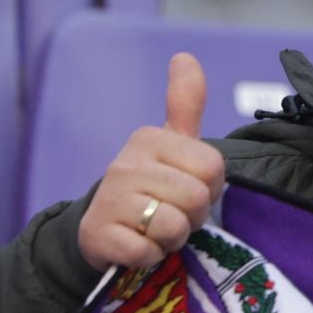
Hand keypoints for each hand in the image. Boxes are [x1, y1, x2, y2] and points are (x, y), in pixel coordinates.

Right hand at [77, 52, 227, 270]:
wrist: (100, 229)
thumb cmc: (149, 187)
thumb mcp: (170, 144)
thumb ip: (184, 103)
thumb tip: (185, 55)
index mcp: (149, 139)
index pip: (213, 168)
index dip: (209, 188)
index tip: (186, 189)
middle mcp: (125, 163)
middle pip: (196, 198)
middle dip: (192, 216)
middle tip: (170, 213)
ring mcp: (110, 199)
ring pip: (173, 227)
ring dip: (172, 238)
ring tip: (154, 230)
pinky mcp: (101, 235)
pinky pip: (148, 252)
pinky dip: (150, 257)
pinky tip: (137, 246)